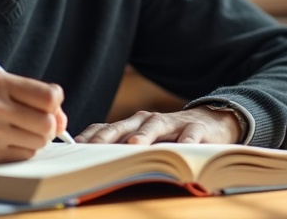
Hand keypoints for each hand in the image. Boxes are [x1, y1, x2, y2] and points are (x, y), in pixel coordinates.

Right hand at [0, 71, 68, 165]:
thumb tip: (62, 120)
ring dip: (36, 139)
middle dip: (49, 125)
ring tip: (18, 131)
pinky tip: (7, 142)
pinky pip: (25, 155)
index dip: (55, 104)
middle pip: (48, 123)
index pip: (49, 96)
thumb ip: (31, 95)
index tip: (50, 107)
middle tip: (37, 123)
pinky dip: (23, 150)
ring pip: (40, 141)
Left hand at [75, 107, 241, 144]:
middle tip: (92, 149)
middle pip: (123, 127)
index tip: (74, 149)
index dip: (90, 138)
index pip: (106, 129)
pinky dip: (185, 142)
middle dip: (107, 137)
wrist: (212, 121)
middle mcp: (148, 121)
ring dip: (143, 136)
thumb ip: (124, 147)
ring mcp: (172, 123)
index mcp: (133, 125)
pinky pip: (190, 135)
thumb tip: (93, 165)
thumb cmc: (171, 135)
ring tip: (132, 146)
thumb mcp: (147, 140)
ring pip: (154, 127)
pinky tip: (180, 150)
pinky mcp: (196, 128)